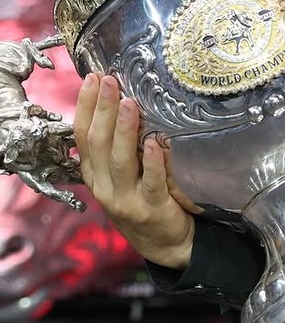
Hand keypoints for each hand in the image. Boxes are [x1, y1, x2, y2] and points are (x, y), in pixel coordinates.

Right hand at [73, 73, 202, 268]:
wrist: (165, 243)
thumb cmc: (144, 200)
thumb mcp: (122, 176)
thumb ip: (118, 148)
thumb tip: (122, 104)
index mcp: (95, 175)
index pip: (83, 137)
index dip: (84, 107)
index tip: (92, 79)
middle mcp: (104, 187)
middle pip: (99, 144)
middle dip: (102, 110)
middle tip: (109, 81)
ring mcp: (126, 199)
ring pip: (120, 161)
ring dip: (124, 129)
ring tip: (128, 103)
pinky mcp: (151, 208)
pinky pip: (152, 182)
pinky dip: (152, 162)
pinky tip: (153, 142)